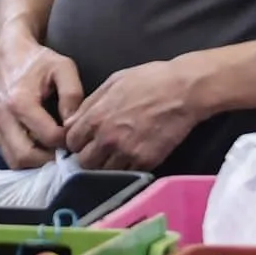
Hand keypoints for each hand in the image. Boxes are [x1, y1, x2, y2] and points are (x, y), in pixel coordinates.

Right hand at [0, 35, 83, 168]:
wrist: (9, 54)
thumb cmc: (39, 61)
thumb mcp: (64, 68)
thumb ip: (72, 95)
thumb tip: (75, 125)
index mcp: (20, 101)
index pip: (49, 137)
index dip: (67, 141)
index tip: (76, 135)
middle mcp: (3, 116)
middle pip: (26, 157)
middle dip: (50, 160)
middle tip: (66, 151)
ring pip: (15, 162)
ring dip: (36, 163)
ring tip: (54, 152)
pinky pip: (9, 156)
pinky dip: (26, 159)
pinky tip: (41, 148)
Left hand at [63, 60, 204, 170]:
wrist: (184, 90)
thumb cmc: (148, 80)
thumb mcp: (111, 83)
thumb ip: (89, 105)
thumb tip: (71, 122)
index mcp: (95, 118)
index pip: (71, 143)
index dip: (77, 141)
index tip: (85, 140)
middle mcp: (107, 139)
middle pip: (84, 162)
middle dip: (89, 156)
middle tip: (99, 150)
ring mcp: (127, 153)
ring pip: (104, 172)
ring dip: (107, 165)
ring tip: (117, 155)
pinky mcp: (147, 162)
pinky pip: (128, 174)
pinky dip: (128, 169)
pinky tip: (133, 157)